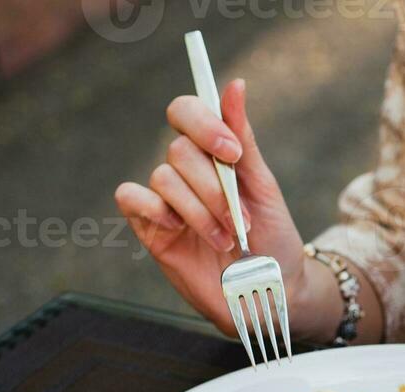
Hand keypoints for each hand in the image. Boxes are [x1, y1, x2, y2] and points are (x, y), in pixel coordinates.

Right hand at [115, 80, 311, 338]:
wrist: (272, 293)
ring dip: (200, 211)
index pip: (187, 111)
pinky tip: (177, 228)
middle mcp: (187, 173)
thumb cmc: (274, 240)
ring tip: (227, 240)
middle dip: (214, 187)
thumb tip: (234, 85)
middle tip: (240, 220)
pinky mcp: (152, 230)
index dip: (204, 123)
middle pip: (178, 149)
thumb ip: (243, 140)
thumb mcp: (264, 188)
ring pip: (164, 177)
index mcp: (213, 154)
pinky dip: (152, 208)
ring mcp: (167, 201)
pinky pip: (131, 198)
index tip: (232, 153)